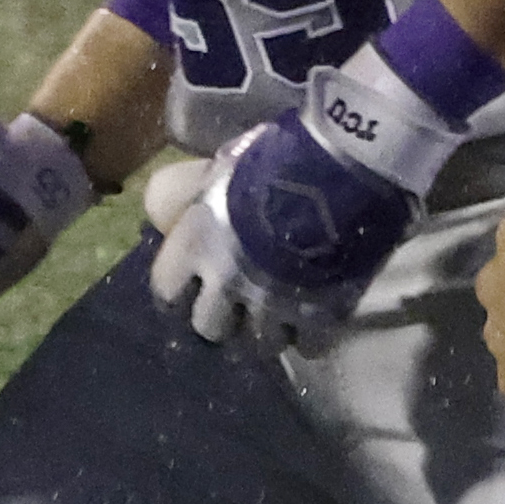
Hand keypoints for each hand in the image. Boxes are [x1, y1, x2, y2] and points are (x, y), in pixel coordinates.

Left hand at [147, 113, 412, 355]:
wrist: (346, 165)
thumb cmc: (277, 156)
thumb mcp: (219, 165)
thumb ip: (185, 193)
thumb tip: (159, 211)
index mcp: (195, 246)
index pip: (166, 293)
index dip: (181, 289)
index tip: (195, 282)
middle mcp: (226, 284)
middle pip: (210, 328)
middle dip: (224, 316)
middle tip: (242, 297)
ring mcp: (273, 306)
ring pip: (260, 344)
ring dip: (269, 327)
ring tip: (283, 306)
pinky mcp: (319, 318)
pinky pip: (308, 347)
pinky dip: (312, 334)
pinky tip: (318, 311)